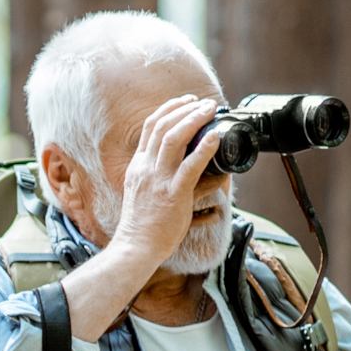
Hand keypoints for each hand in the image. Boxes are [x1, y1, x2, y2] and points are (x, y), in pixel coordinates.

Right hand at [103, 96, 228, 281]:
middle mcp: (146, 168)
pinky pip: (190, 166)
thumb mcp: (142, 192)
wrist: (135, 247)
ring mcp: (158, 180)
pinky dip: (204, 148)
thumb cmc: (143, 225)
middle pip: (163, 127)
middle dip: (186, 109)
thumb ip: (157, 175)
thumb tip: (182, 165)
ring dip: (194, 120)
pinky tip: (215, 138)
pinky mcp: (173, 194)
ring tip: (210, 111)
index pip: (151, 127)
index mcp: (138, 166)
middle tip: (204, 103)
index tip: (187, 102)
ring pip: (174, 139)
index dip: (170, 109)